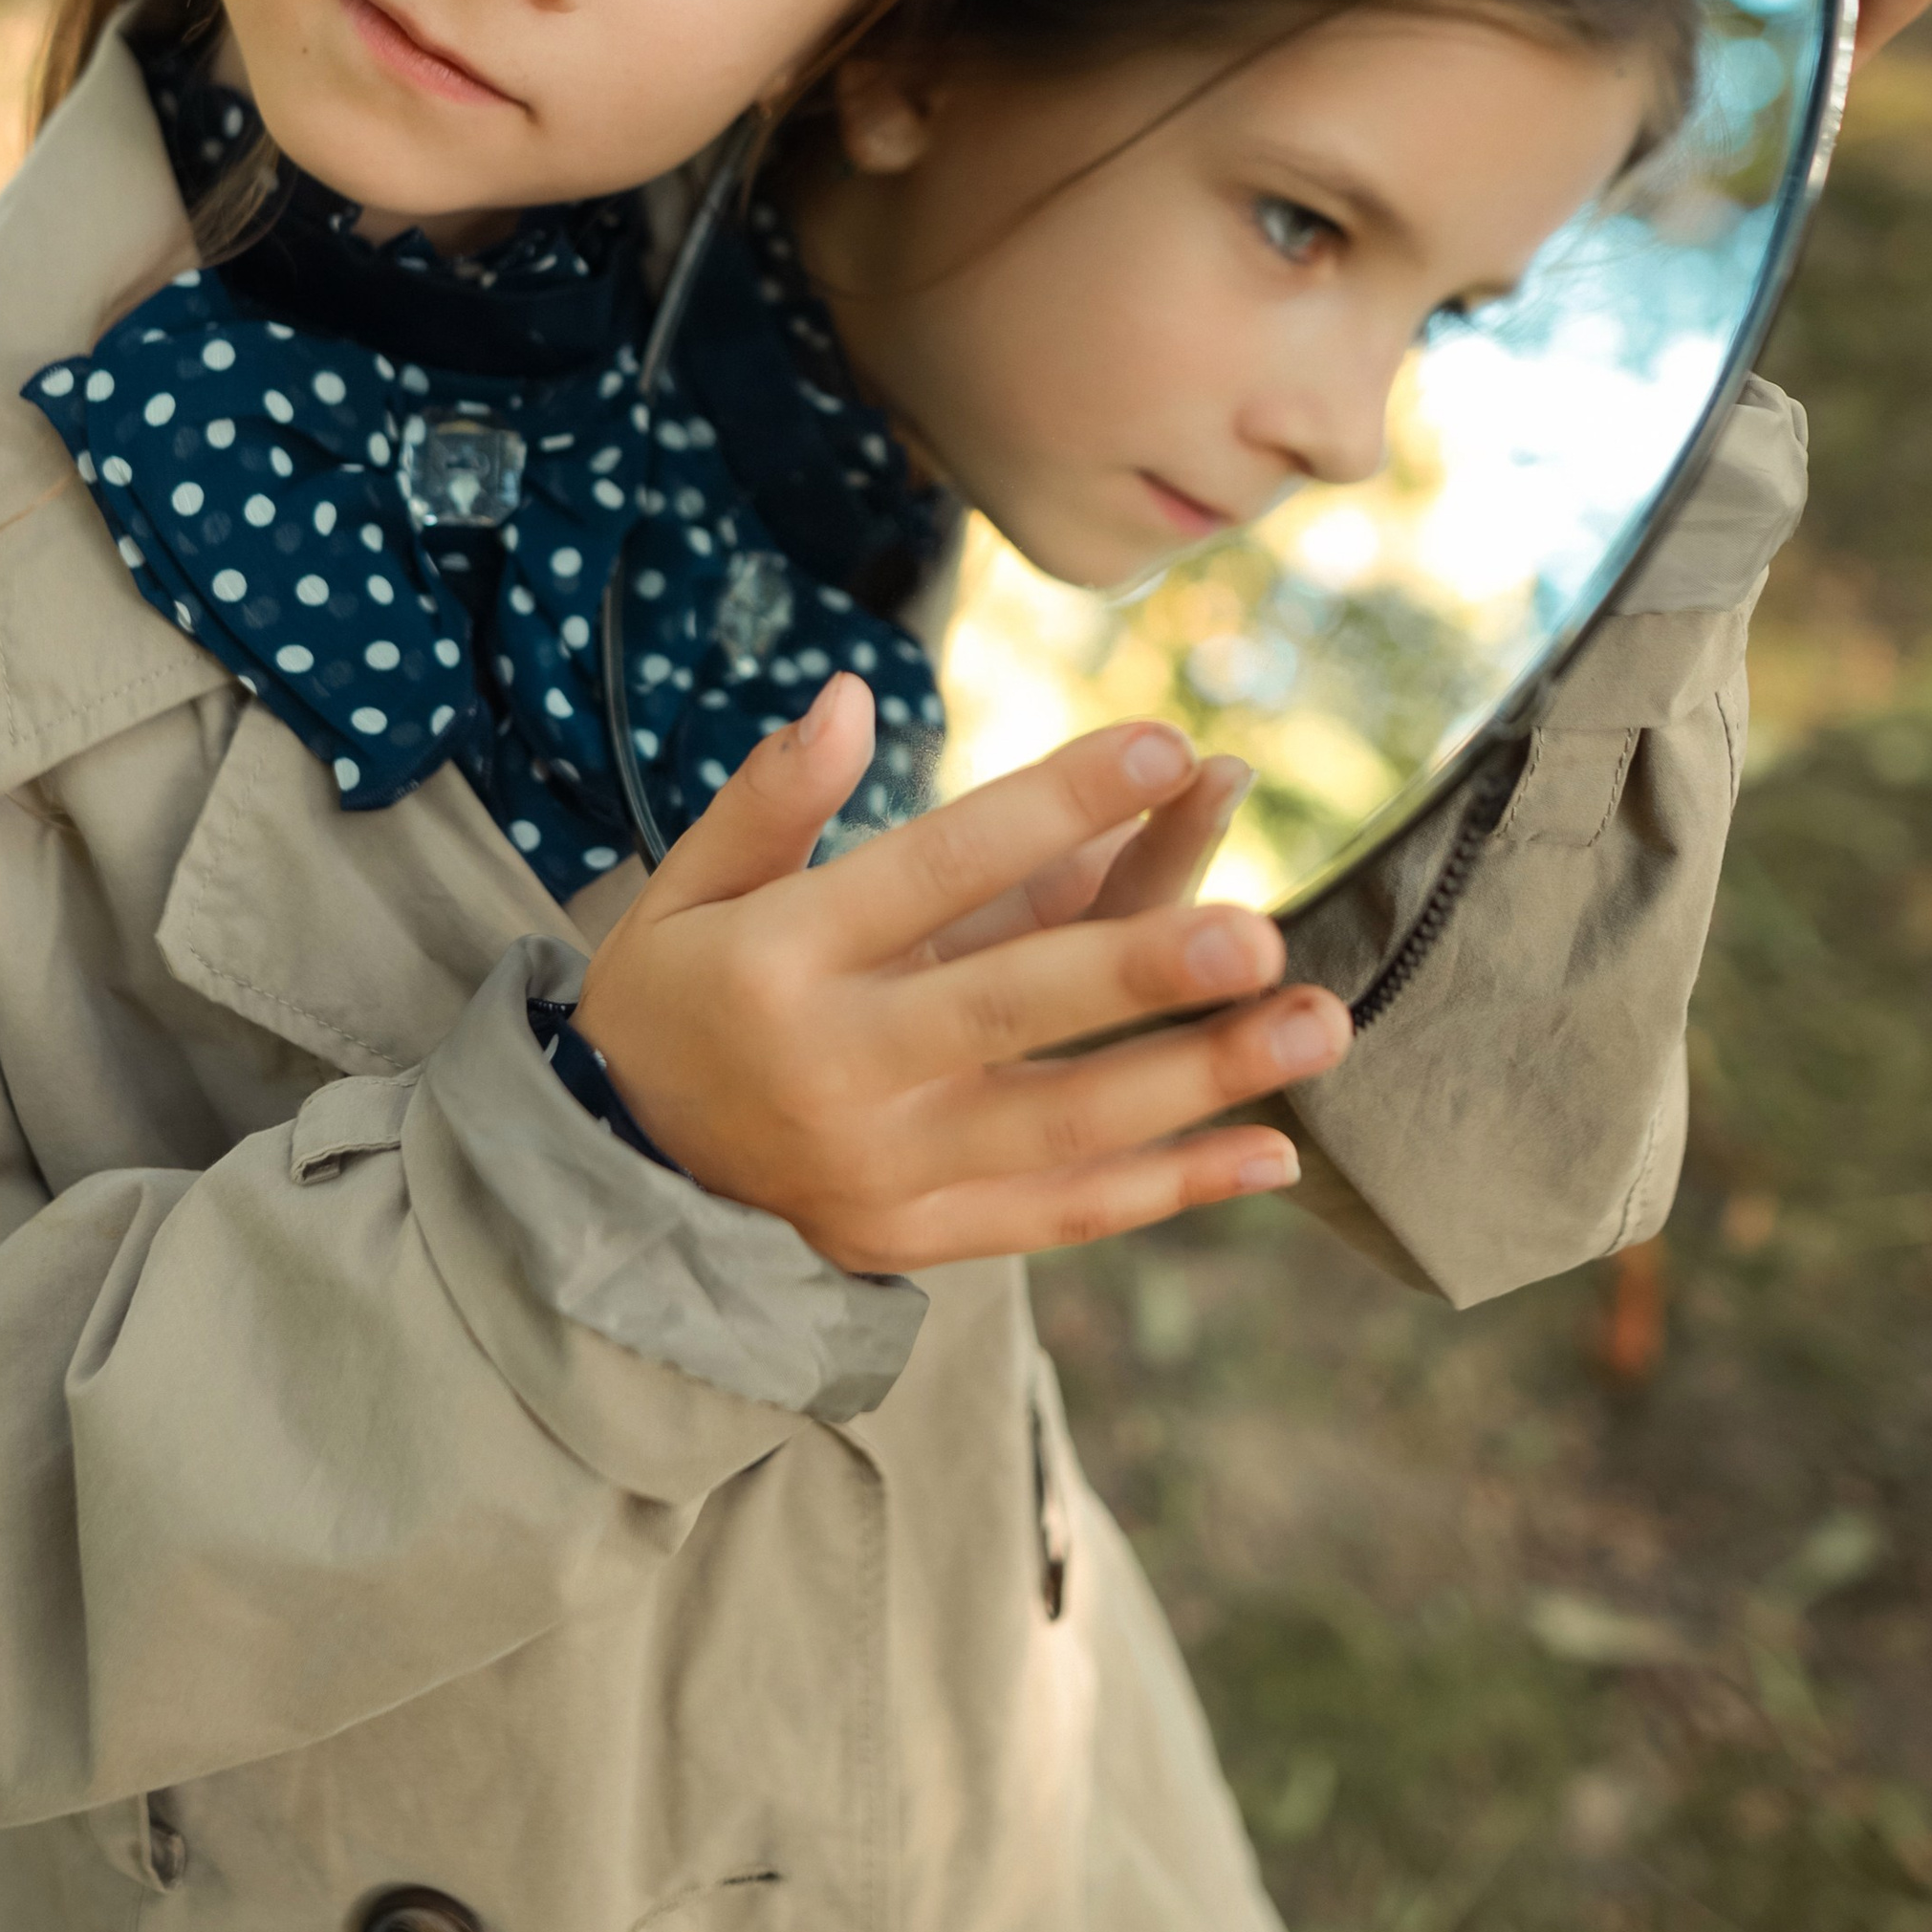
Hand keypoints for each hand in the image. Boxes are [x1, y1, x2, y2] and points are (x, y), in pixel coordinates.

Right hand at [577, 685, 1344, 1272]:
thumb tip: (849, 697)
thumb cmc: (672, 997)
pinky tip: (1275, 1151)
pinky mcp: (916, 1235)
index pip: (937, 869)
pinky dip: (1170, 1189)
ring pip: (1061, 1123)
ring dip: (1198, 1078)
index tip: (1170, 744)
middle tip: (1260, 933)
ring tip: (1318, 1024)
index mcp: (781, 960)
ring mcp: (881, 1166)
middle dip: (1141, 971)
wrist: (613, 1171)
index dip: (1054, 805)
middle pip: (1010, 1009)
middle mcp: (835, 1067)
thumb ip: (771, 797)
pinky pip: (1059, 1215)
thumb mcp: (684, 886)